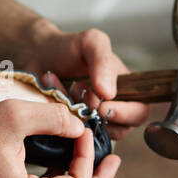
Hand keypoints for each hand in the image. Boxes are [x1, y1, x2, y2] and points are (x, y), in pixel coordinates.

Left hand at [31, 28, 149, 141]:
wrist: (38, 53)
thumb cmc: (69, 47)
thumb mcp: (91, 42)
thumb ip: (103, 62)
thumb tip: (109, 92)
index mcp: (126, 90)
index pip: (139, 112)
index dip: (125, 113)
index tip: (103, 104)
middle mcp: (112, 108)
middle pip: (121, 129)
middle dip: (99, 114)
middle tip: (80, 92)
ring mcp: (91, 121)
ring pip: (95, 133)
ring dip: (79, 115)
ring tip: (67, 90)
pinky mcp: (72, 128)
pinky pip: (72, 135)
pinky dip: (63, 117)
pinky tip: (54, 96)